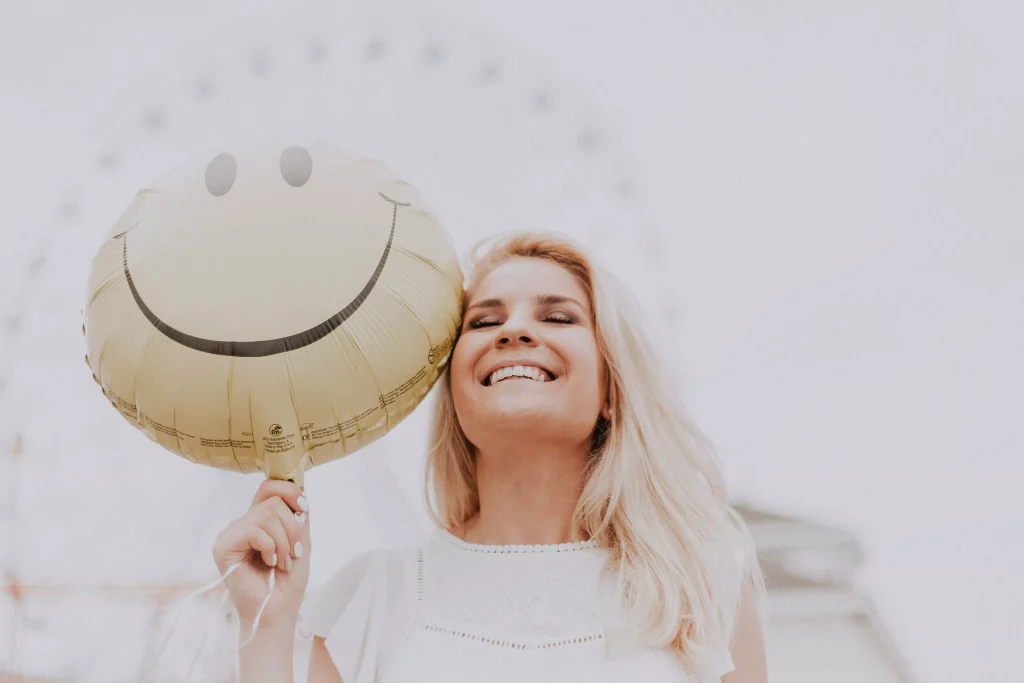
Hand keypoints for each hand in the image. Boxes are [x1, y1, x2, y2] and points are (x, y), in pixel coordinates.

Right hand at [212, 478, 310, 629]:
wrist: (278, 610)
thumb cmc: (288, 580)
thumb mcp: (301, 540)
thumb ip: (298, 514)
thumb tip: (300, 485)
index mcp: (258, 520)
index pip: (269, 487)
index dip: (290, 491)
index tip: (304, 509)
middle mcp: (242, 523)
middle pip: (272, 500)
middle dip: (292, 527)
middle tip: (293, 553)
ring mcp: (230, 534)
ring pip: (266, 513)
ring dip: (284, 541)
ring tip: (282, 562)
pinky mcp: (223, 546)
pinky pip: (254, 530)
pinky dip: (270, 547)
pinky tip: (268, 563)